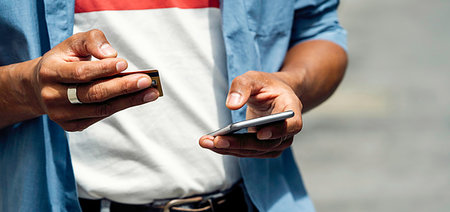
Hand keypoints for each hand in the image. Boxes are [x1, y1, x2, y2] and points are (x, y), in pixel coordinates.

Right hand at [30, 29, 158, 130]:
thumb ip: (93, 41)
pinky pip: (101, 116)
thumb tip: (112, 55)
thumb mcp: (74, 44)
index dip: (103, 69)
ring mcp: (61, 115)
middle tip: (147, 81)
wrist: (40, 86)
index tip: (125, 63)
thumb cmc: (65, 60)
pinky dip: (120, 106)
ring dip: (129, 100)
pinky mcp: (71, 126)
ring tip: (151, 92)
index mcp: (50, 72)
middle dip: (123, 87)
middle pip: (93, 94)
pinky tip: (137, 98)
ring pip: (101, 109)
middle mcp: (52, 96)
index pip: (80, 73)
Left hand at [199, 71, 302, 157]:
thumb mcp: (253, 77)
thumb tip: (231, 104)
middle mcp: (288, 129)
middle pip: (268, 143)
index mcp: (291, 107)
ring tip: (207, 142)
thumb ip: (242, 86)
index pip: (292, 125)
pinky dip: (230, 149)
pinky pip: (248, 152)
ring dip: (230, 149)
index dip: (278, 131)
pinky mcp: (265, 148)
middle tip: (216, 140)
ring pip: (256, 151)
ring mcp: (278, 142)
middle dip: (240, 143)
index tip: (260, 133)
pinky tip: (212, 144)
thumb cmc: (264, 84)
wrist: (271, 94)